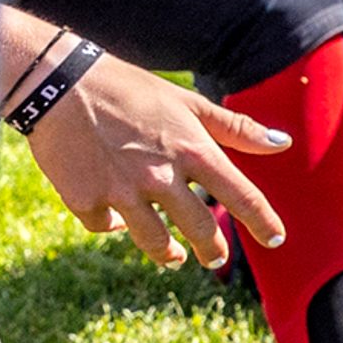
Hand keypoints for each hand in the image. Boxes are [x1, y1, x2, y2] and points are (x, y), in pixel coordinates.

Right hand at [22, 51, 291, 270]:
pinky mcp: (84, 200)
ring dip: (168, 254)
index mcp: (193, 151)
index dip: (263, 222)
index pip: (241, 195)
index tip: (276, 239)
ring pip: (155, 242)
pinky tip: (116, 222)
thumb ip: (236, 128)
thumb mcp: (189, 104)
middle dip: (212, 250)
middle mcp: (161, 177)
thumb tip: (283, 144)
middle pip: (200, 229)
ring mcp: (122, 192)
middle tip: (215, 259)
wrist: (59, 84)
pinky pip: (105, 227)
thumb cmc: (131, 89)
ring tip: (174, 258)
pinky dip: (112, 226)